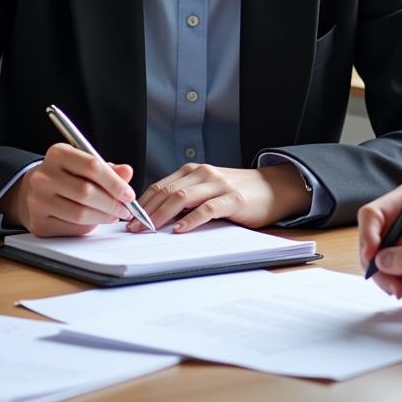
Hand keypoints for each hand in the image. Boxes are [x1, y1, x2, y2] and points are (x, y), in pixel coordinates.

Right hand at [0, 143, 135, 236]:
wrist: (33, 192)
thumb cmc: (66, 175)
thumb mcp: (85, 164)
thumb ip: (108, 168)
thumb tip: (127, 172)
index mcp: (58, 154)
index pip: (92, 166)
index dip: (115, 182)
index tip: (129, 194)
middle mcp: (43, 176)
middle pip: (86, 192)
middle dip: (112, 203)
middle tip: (126, 209)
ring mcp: (37, 201)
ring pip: (80, 213)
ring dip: (103, 217)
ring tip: (114, 215)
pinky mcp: (38, 223)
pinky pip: (71, 228)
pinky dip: (89, 226)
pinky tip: (95, 221)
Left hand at [129, 162, 311, 232]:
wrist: (274, 188)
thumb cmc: (238, 193)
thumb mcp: (208, 190)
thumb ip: (186, 197)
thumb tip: (154, 216)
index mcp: (194, 171)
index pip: (160, 186)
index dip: (142, 203)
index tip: (127, 219)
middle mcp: (204, 174)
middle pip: (167, 191)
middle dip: (146, 211)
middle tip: (132, 229)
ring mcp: (218, 185)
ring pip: (182, 198)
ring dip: (161, 215)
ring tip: (148, 230)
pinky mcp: (233, 199)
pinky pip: (207, 209)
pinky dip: (191, 220)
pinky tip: (180, 230)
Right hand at [358, 183, 401, 298]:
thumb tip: (381, 262)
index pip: (372, 214)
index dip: (367, 235)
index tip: (372, 257)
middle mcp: (399, 215)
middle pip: (370, 239)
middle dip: (378, 265)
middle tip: (394, 286)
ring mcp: (399, 235)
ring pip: (376, 258)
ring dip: (387, 277)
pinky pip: (388, 269)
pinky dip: (394, 281)